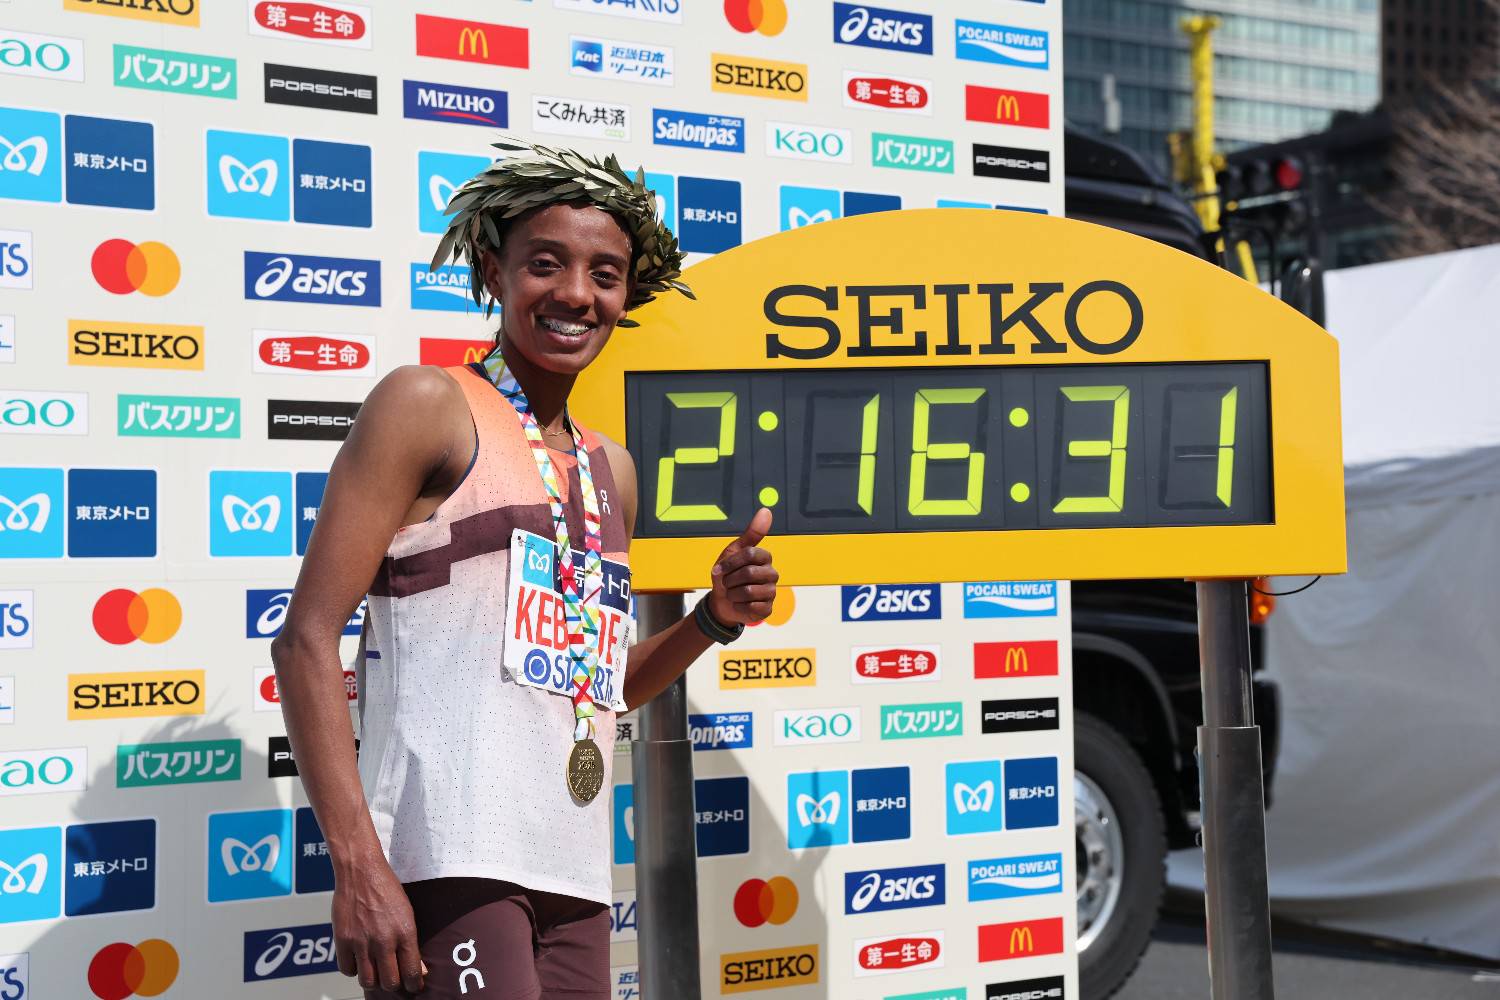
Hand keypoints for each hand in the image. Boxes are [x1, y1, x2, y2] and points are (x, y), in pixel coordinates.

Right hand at [332, 854, 426, 994]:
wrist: (361, 871)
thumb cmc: (386, 889)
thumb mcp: (408, 913)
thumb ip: (411, 943)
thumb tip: (419, 971)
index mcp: (405, 932)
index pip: (412, 972)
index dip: (414, 985)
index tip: (413, 986)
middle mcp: (384, 940)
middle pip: (390, 982)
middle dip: (394, 984)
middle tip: (394, 978)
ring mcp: (361, 941)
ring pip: (368, 981)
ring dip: (373, 979)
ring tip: (376, 970)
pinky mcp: (342, 940)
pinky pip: (347, 970)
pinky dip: (353, 969)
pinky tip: (359, 959)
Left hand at [708, 507, 777, 626]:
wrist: (721, 600)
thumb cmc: (728, 574)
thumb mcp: (733, 551)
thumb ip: (751, 533)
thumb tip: (766, 510)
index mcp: (764, 557)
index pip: (750, 554)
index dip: (731, 562)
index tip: (719, 569)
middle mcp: (772, 573)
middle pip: (749, 573)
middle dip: (729, 580)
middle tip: (726, 583)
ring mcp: (771, 592)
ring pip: (749, 592)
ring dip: (732, 594)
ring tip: (732, 593)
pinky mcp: (768, 608)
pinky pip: (751, 607)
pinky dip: (738, 606)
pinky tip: (739, 604)